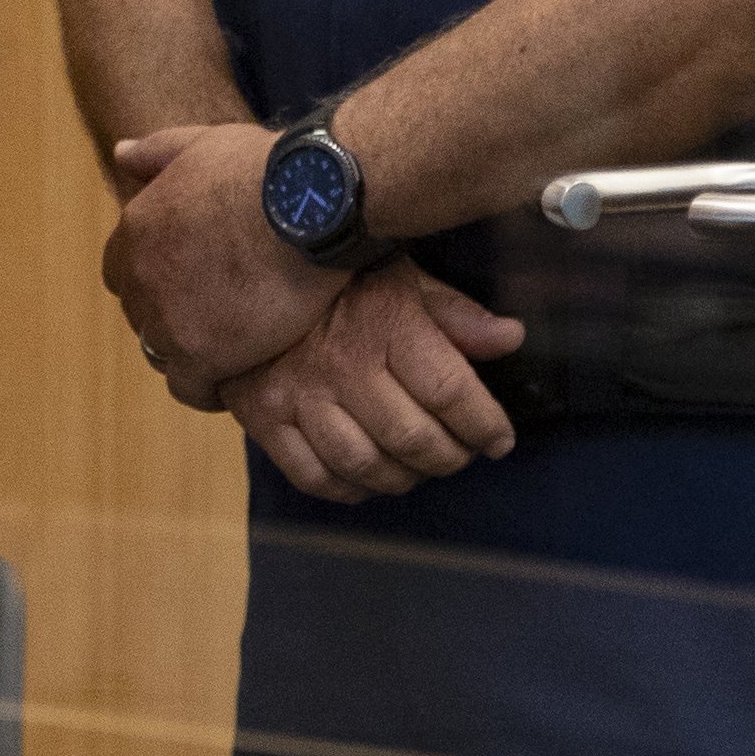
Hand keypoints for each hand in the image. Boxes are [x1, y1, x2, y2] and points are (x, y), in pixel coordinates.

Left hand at [103, 121, 347, 387]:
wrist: (312, 204)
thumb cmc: (267, 169)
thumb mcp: (202, 143)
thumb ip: (157, 152)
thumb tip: (120, 153)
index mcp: (136, 229)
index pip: (123, 271)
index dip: (157, 280)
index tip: (192, 284)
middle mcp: (140, 277)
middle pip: (143, 314)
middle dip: (174, 317)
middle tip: (221, 318)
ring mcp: (166, 320)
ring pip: (163, 353)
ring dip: (191, 353)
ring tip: (235, 349)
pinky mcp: (200, 355)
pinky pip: (190, 389)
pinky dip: (210, 388)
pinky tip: (242, 376)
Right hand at [212, 260, 525, 501]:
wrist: (244, 266)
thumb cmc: (336, 277)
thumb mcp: (401, 277)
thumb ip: (455, 314)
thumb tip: (511, 338)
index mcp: (383, 321)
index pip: (449, 392)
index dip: (485, 425)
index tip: (499, 440)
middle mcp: (340, 362)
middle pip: (413, 439)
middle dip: (450, 457)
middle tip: (460, 454)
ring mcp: (296, 393)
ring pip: (364, 464)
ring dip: (403, 478)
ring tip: (417, 467)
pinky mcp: (261, 415)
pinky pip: (312, 475)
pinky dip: (347, 488)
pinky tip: (367, 477)